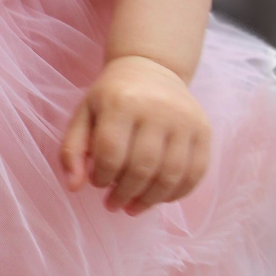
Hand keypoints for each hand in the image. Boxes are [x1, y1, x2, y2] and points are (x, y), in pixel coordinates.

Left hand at [59, 55, 210, 215]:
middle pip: (142, 167)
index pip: (110, 153)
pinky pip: (196, 172)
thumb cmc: (111, 97)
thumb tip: (74, 188)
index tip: (97, 184)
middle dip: (124, 194)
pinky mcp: (203, 129)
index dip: (101, 177)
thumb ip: (72, 150)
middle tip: (113, 204)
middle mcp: (157, 109)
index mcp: (122, 102)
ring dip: (150, 200)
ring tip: (133, 208)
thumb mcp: (83, 115)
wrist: (151, 67)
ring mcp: (185, 119)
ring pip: (171, 175)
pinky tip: (159, 199)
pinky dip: (177, 193)